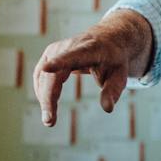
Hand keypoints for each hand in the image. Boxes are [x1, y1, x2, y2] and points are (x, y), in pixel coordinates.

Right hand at [32, 11, 152, 125]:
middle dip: (49, 97)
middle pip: (54, 73)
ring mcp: (56, 49)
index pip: (73, 56)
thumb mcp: (120, 75)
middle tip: (50, 121)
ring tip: (50, 120)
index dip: (59, 62)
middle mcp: (69, 46)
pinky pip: (40, 75)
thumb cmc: (114, 59)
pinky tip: (47, 105)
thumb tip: (107, 109)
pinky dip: (42, 91)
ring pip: (43, 76)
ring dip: (43, 98)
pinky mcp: (50, 54)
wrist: (108, 38)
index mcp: (89, 49)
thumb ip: (113, 91)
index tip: (47, 68)